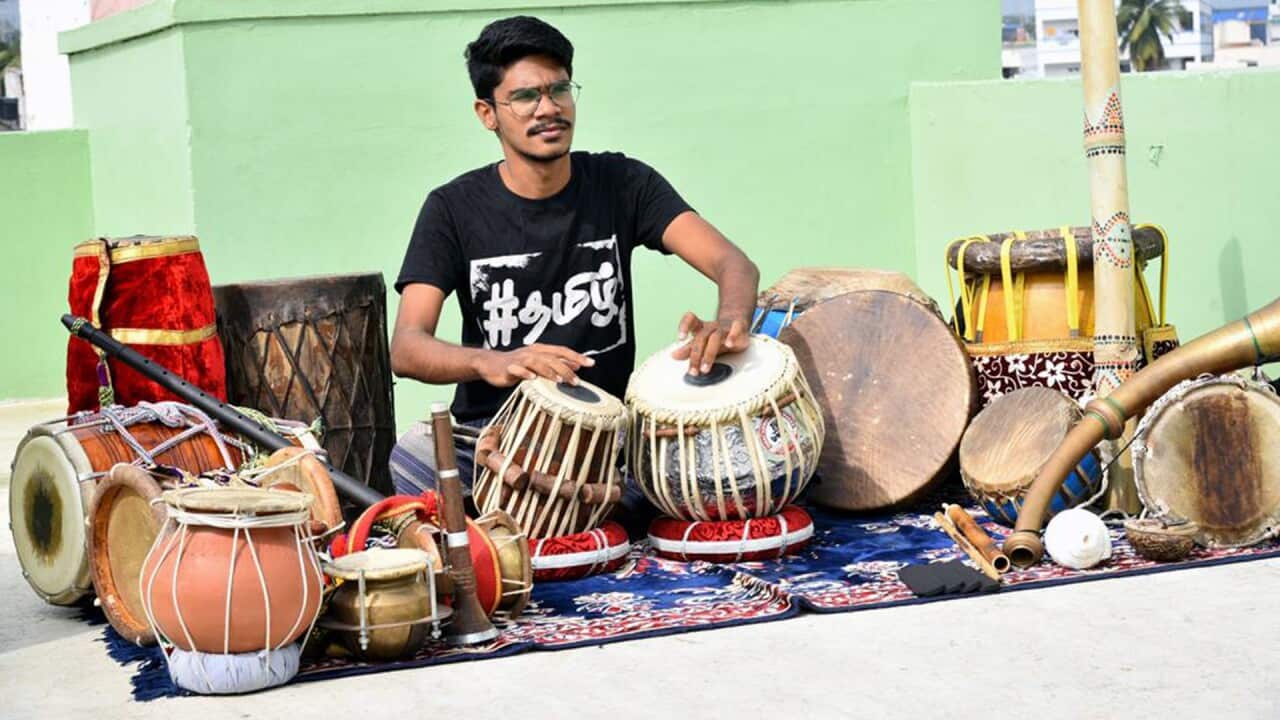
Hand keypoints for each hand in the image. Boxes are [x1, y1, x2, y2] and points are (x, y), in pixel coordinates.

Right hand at [476, 344, 593, 387]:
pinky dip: (525, 373)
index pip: (562, 351)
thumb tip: (576, 366)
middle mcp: (532, 352)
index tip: (591, 363)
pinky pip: (517, 370)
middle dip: (566, 368)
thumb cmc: (517, 365)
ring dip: (549, 371)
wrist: (490, 364)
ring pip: (537, 362)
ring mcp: (519, 359)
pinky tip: (532, 379)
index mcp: (541, 350)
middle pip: (552, 358)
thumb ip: (555, 364)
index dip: (576, 356)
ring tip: (559, 381)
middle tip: (577, 381)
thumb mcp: (538, 364)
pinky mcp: (508, 368)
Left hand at [670, 313, 748, 375]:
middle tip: (693, 371)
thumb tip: (674, 356)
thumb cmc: (716, 337)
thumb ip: (688, 349)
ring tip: (705, 368)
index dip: (684, 326)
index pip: (690, 319)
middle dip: (696, 355)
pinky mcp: (738, 326)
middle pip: (701, 337)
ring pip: (715, 338)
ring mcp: (724, 326)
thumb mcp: (702, 343)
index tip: (680, 338)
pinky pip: (735, 328)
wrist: (738, 327)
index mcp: (701, 327)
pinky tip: (728, 344)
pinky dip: (732, 336)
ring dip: (709, 354)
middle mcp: (711, 326)